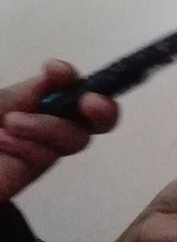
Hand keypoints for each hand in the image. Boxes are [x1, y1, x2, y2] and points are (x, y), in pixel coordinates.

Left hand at [0, 60, 118, 201]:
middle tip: (91, 103)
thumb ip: (26, 89)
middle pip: (96, 116)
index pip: (68, 84)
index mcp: (31, 96)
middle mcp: (44, 119)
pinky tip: (5, 143)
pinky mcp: (33, 171)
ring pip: (76, 137)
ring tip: (9, 125)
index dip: (72, 76)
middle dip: (102, 108)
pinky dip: (31, 146)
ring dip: (48, 127)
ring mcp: (40, 146)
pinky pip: (49, 156)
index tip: (54, 70)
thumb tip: (56, 72)